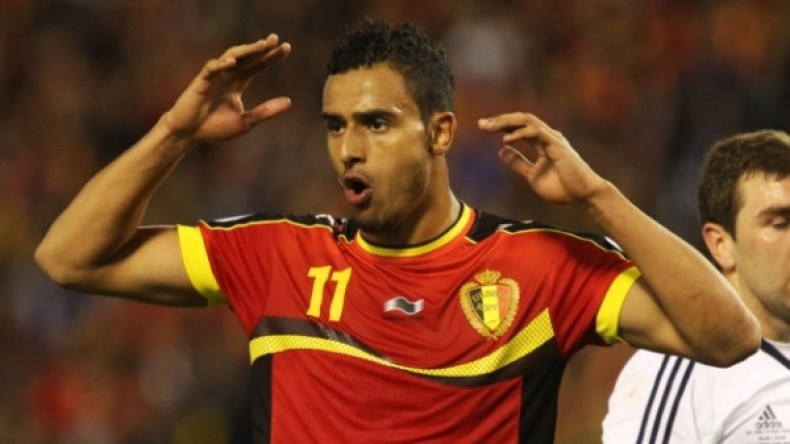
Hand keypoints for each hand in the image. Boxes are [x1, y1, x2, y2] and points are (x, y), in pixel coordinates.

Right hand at [162, 34, 291, 143]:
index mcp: (238, 83)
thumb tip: (289, 101)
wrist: (190, 134)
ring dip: (245, 51)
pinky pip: (211, 69)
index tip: (287, 47)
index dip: (271, 57)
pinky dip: (221, 65)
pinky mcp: (200, 82)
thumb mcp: (246, 121)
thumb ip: (266, 111)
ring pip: (231, 57)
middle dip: (260, 48)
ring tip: (261, 45)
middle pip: (247, 58)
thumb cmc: (215, 128)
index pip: (257, 66)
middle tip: (275, 39)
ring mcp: (214, 77)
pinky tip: (232, 61)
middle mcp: (227, 76)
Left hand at [478, 112, 606, 204]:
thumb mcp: (532, 175)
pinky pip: (537, 133)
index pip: (519, 127)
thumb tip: (502, 151)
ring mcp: (553, 139)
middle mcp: (547, 137)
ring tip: (489, 127)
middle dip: (500, 120)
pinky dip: (520, 133)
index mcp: (542, 142)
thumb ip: (518, 163)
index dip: (501, 125)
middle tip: (482, 124)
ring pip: (528, 120)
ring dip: (507, 122)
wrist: (583, 196)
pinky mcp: (557, 145)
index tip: (483, 127)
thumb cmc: (563, 188)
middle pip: (521, 119)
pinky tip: (506, 139)